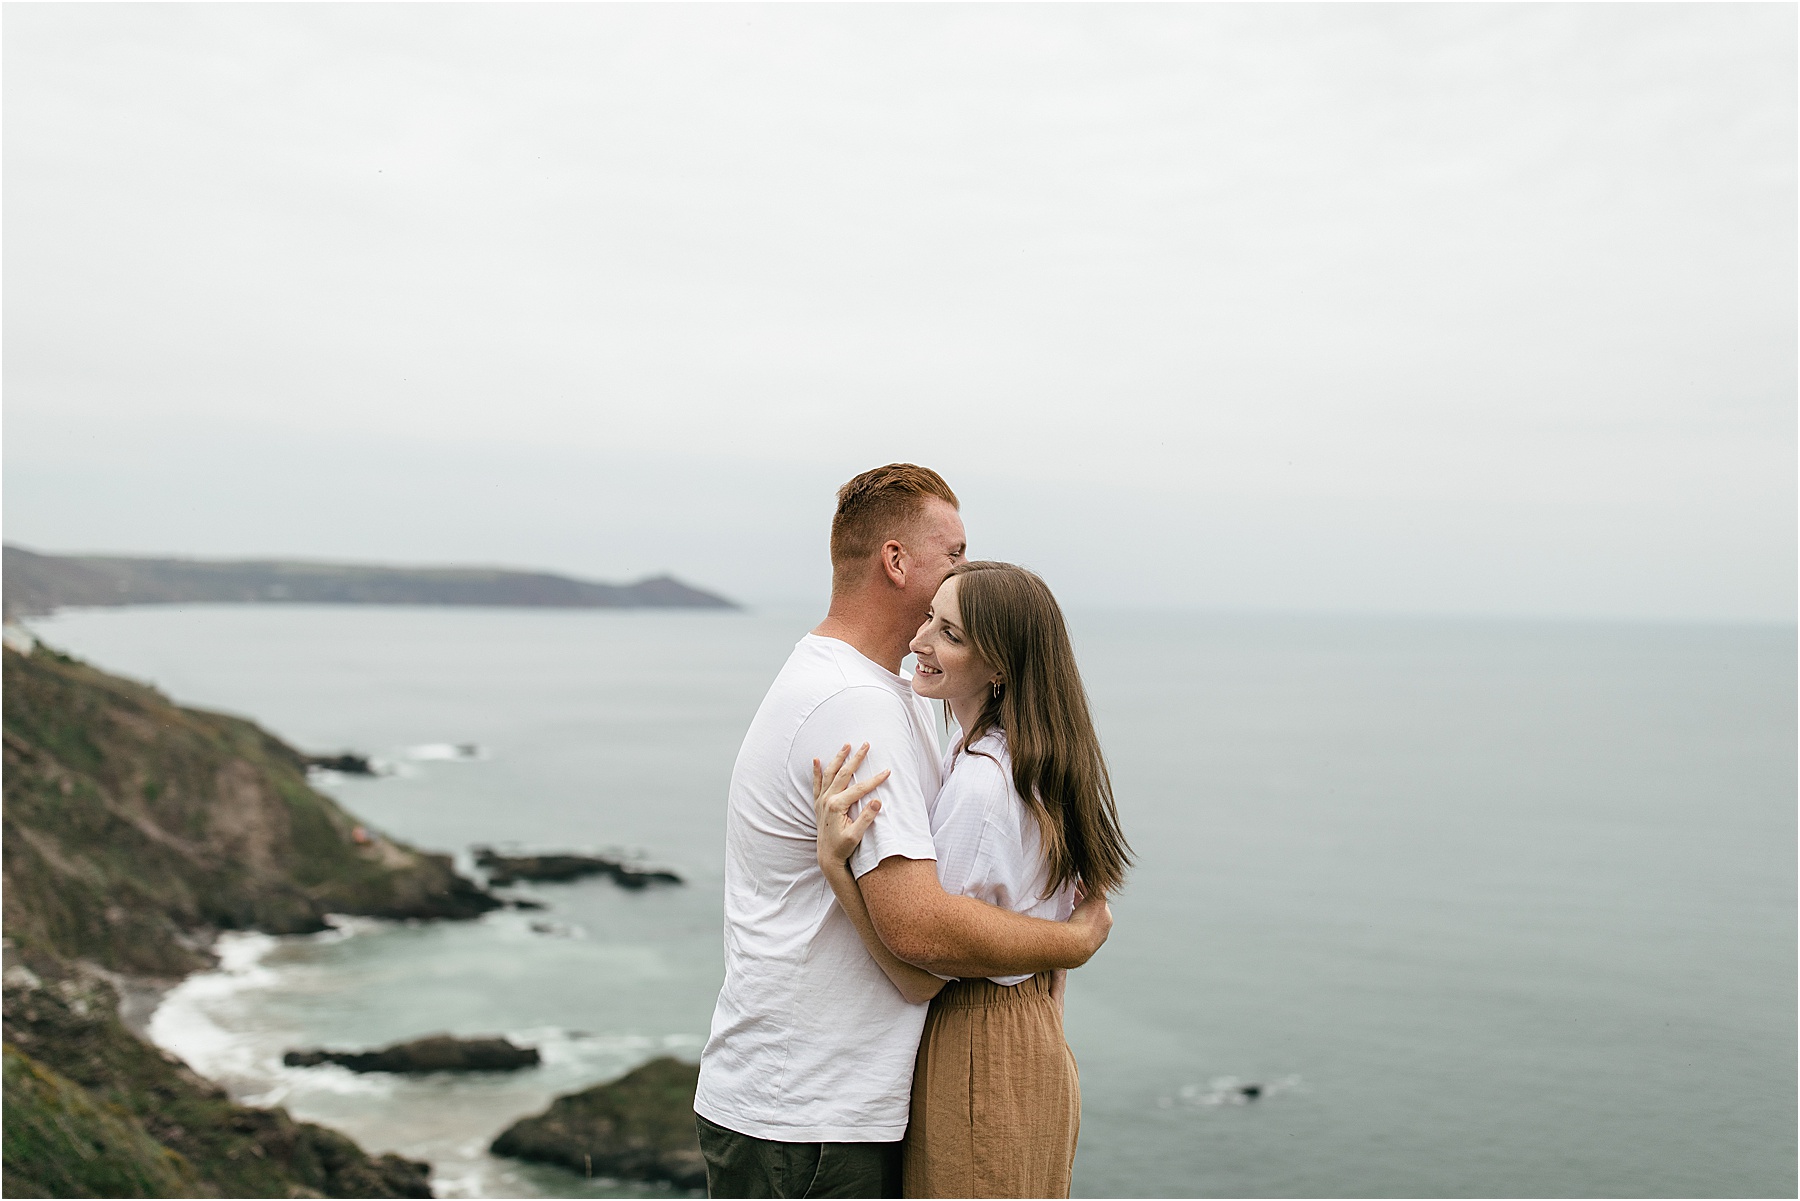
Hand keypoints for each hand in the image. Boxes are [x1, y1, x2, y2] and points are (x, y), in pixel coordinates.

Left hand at [812, 743, 888, 867]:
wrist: (827, 857)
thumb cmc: (843, 847)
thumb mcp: (856, 835)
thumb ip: (866, 818)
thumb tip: (877, 801)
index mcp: (837, 805)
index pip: (859, 788)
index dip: (875, 780)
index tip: (887, 772)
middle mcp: (827, 799)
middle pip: (844, 774)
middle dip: (856, 758)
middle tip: (866, 745)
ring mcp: (821, 800)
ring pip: (830, 773)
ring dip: (838, 758)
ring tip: (846, 745)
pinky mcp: (818, 804)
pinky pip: (817, 783)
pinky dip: (816, 771)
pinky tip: (816, 759)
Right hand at [1067, 882, 1113, 959]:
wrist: (1076, 945)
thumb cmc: (1087, 921)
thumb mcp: (1096, 897)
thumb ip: (1100, 884)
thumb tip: (1103, 872)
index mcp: (1106, 919)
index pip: (1098, 901)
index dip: (1089, 890)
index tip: (1079, 882)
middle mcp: (1100, 932)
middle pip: (1090, 911)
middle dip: (1082, 901)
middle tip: (1071, 892)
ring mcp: (1089, 941)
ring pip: (1082, 921)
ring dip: (1075, 912)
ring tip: (1064, 903)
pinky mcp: (1077, 946)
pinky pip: (1073, 930)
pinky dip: (1069, 922)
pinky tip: (1061, 919)